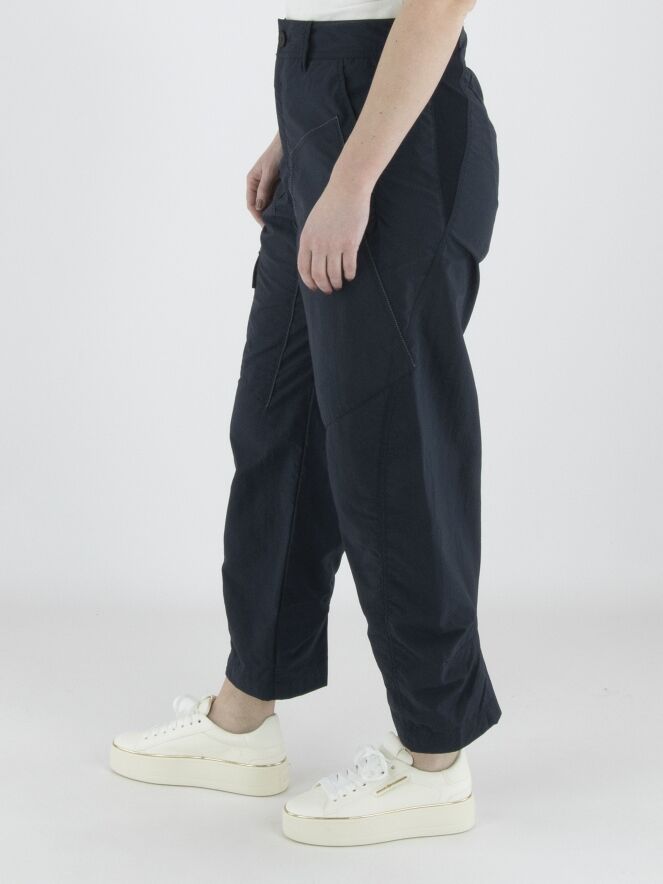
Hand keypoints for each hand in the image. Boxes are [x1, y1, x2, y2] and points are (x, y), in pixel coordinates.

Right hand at [246, 133, 282, 225]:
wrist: (288, 141)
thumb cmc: (276, 153)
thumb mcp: (270, 171)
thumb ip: (264, 189)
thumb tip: (259, 207)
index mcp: (251, 181)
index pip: (251, 204)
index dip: (257, 216)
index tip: (267, 225)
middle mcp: (257, 184)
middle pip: (258, 205)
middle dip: (264, 216)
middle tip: (274, 227)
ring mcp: (267, 184)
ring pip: (267, 203)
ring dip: (272, 212)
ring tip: (280, 222)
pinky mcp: (276, 183)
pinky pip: (275, 198)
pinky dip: (278, 205)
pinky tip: (284, 211)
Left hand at [297, 177, 371, 293]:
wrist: (347, 188)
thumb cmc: (330, 204)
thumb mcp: (312, 222)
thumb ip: (311, 240)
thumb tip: (313, 259)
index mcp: (307, 239)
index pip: (304, 269)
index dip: (309, 282)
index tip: (315, 287)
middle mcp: (318, 244)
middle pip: (318, 275)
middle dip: (324, 286)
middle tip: (330, 289)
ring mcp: (334, 245)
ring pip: (334, 275)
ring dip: (337, 283)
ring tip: (341, 283)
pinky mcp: (350, 243)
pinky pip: (349, 267)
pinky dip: (350, 274)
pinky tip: (351, 275)